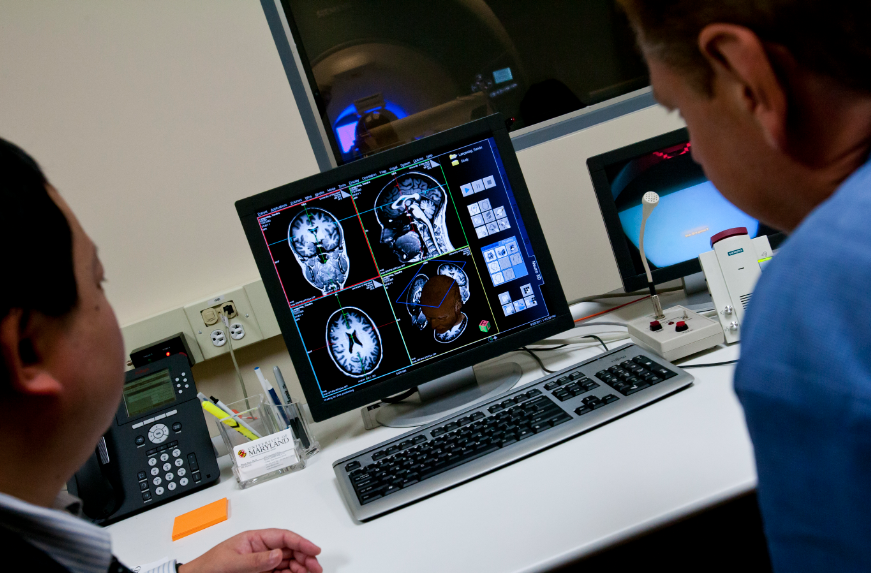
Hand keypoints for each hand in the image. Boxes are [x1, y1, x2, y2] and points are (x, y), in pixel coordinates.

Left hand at [179, 529, 321, 572]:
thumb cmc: (209, 566)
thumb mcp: (232, 563)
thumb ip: (256, 559)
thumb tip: (277, 554)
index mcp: (254, 539)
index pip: (283, 537)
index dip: (301, 542)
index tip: (314, 550)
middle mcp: (260, 549)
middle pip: (289, 550)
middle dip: (304, 557)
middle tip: (315, 568)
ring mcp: (261, 562)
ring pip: (287, 562)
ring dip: (300, 567)